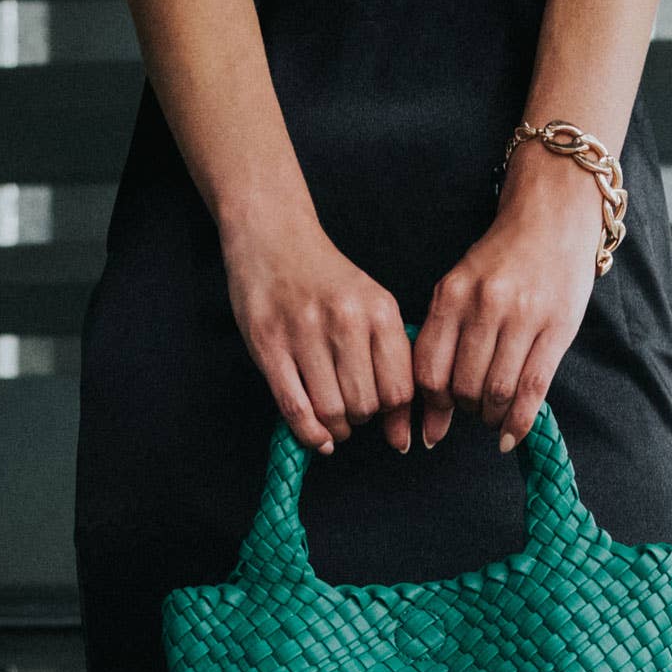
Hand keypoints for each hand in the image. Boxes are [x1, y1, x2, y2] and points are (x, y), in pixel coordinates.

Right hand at [221, 200, 414, 454]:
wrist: (272, 234)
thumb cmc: (324, 277)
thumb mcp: (370, 302)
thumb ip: (389, 355)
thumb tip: (402, 427)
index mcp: (379, 310)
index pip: (399, 389)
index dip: (396, 418)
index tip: (390, 426)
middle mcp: (345, 320)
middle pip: (366, 406)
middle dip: (362, 419)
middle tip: (353, 411)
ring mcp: (304, 332)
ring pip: (332, 412)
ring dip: (336, 427)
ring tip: (334, 418)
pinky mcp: (269, 345)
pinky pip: (296, 408)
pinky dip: (310, 434)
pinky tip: (318, 437)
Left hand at [413, 139, 602, 451]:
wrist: (554, 215)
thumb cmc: (504, 257)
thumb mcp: (461, 283)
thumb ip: (444, 334)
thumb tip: (431, 402)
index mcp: (453, 294)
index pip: (429, 368)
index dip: (431, 405)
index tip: (435, 420)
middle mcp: (485, 305)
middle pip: (463, 386)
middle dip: (465, 410)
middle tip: (472, 410)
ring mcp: (523, 317)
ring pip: (497, 392)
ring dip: (491, 416)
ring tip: (493, 415)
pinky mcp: (556, 328)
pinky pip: (532, 390)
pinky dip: (518, 423)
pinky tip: (509, 437)